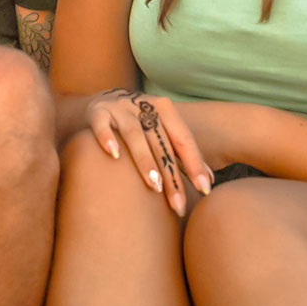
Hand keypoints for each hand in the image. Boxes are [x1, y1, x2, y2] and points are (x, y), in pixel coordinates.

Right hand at [85, 88, 213, 215]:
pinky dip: (107, 138)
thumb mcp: (161, 131)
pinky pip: (101, 124)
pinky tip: (114, 155)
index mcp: (164, 108)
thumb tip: (209, 182)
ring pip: (134, 134)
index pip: (183, 138)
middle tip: (178, 204)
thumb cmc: (139, 123)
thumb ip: (182, 153)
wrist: (102, 100)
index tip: (204, 190)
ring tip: (154, 185)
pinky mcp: (97, 111)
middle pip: (161, 142)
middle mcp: (143, 105)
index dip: (195, 164)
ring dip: (145, 159)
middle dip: (171, 174)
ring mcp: (119, 107)